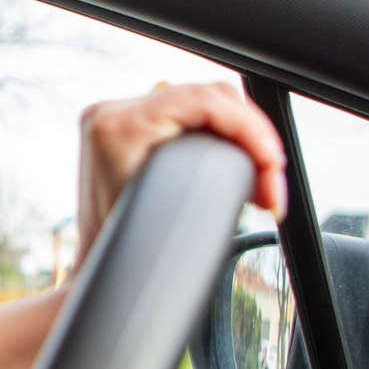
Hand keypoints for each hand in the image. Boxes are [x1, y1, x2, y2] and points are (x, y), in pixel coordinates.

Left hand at [76, 81, 287, 257]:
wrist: (96, 270)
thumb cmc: (122, 254)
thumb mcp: (167, 213)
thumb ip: (205, 181)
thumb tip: (256, 161)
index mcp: (119, 127)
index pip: (204, 101)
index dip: (251, 128)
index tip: (273, 162)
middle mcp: (113, 113)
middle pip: (209, 99)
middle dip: (252, 138)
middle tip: (271, 185)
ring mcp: (118, 117)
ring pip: (203, 105)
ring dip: (239, 137)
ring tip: (260, 177)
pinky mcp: (129, 127)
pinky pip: (188, 115)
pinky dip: (219, 135)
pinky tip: (238, 158)